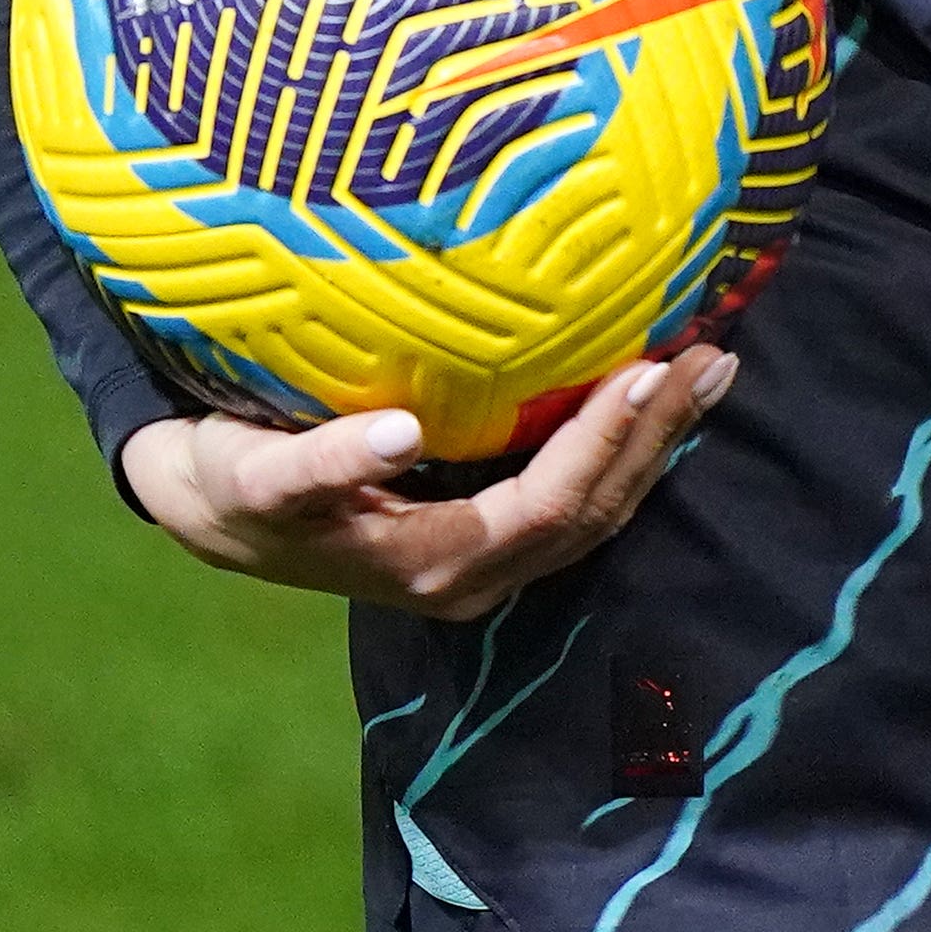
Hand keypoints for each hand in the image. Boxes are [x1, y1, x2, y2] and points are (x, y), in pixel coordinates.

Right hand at [122, 345, 734, 624]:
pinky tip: (654, 396)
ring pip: (598, 509)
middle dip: (655, 435)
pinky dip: (625, 445)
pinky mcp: (492, 536)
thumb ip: (323, 464)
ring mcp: (491, 563)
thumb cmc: (233, 480)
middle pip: (594, 510)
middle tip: (713, 356)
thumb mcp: (256, 475)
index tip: (644, 371)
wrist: (217, 518)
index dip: (600, 443)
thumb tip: (396, 435)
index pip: (547, 504)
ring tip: (710, 366)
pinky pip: (577, 496)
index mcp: (434, 564)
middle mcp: (476, 575)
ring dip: (655, 440)